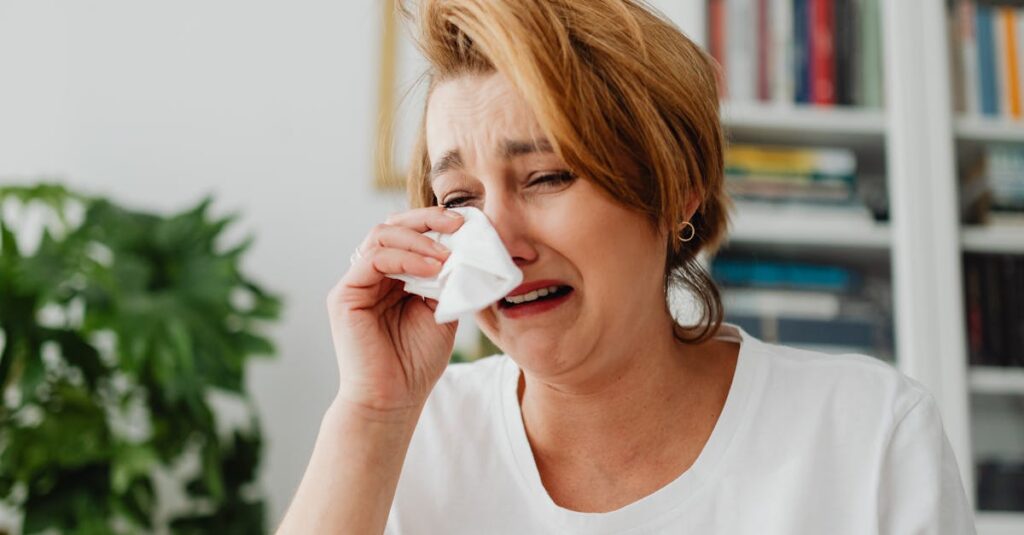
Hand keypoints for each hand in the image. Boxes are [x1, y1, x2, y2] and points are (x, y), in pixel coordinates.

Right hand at [327, 207, 464, 413]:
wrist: (393, 400)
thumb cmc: (416, 362)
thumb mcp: (441, 310)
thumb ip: (446, 279)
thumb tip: (463, 246)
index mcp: (393, 276)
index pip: (408, 233)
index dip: (435, 222)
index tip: (467, 224)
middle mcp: (371, 274)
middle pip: (392, 225)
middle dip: (427, 219)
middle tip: (458, 225)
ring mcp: (356, 282)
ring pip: (380, 235)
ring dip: (419, 240)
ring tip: (446, 256)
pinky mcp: (345, 295)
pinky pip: (373, 259)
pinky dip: (405, 257)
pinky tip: (432, 269)